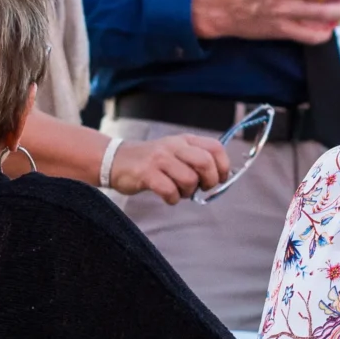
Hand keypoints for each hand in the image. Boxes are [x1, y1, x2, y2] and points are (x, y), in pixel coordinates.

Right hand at [112, 134, 231, 204]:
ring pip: (189, 179)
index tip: (220, 179)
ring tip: (180, 192)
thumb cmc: (151, 161)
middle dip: (209, 180)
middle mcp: (174, 146)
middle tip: (201, 188)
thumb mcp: (175, 152)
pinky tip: (168, 197)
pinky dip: (173, 199)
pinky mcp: (146, 173)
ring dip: (188, 192)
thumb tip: (218, 178)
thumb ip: (195, 160)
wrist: (116, 160)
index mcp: (185, 140)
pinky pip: (169, 191)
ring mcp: (160, 159)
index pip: (215, 147)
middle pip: (205, 162)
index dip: (223, 166)